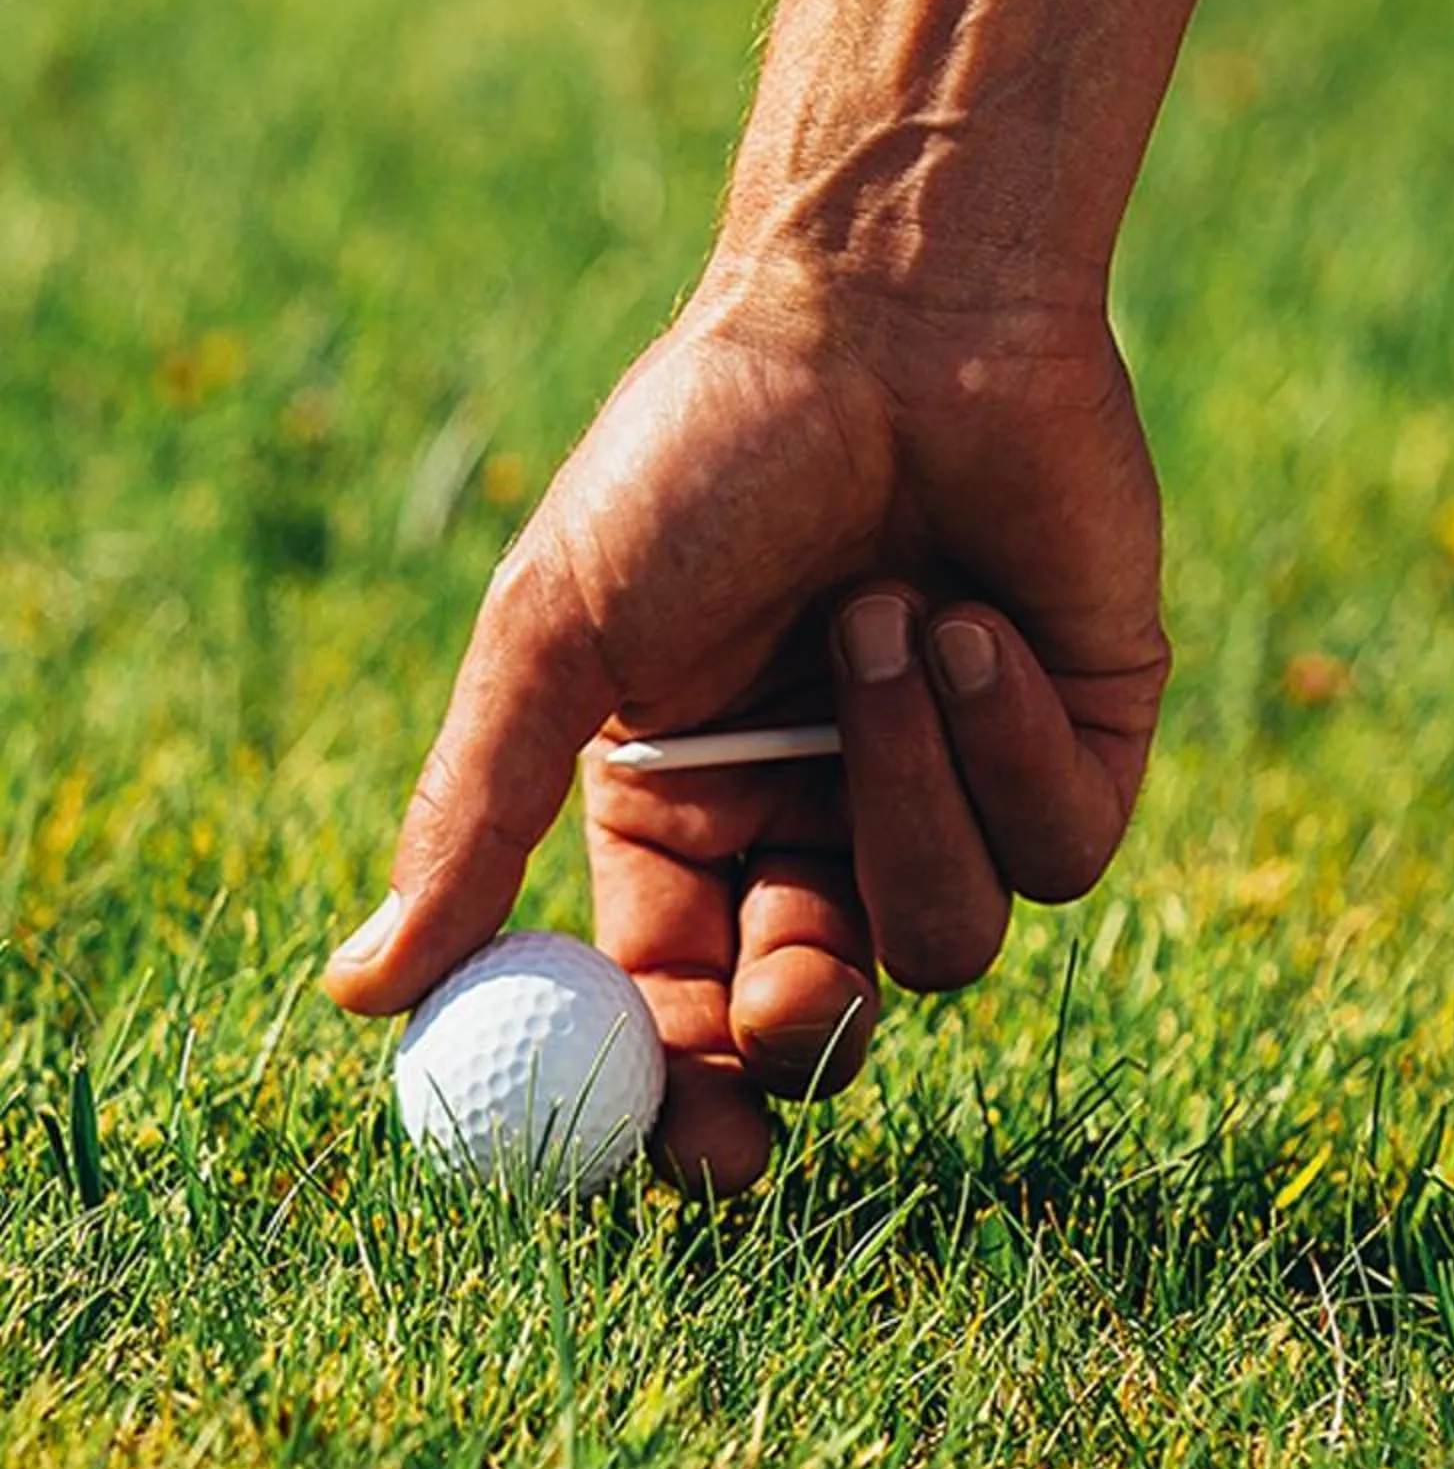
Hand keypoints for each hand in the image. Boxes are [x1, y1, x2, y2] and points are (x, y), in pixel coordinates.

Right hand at [322, 276, 1167, 1190]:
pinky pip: (1059, 847)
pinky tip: (972, 616)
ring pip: (949, 940)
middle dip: (812, 1025)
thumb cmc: (705, 455)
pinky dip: (1005, 742)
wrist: (899, 309)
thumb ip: (476, 823)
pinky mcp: (1080, 748)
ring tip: (883, 616)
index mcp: (686, 816)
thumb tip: (358, 997)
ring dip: (909, 794)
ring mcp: (957, 792)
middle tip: (801, 990)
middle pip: (829, 1021)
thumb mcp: (560, 636)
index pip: (682, 1010)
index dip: (685, 1101)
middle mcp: (822, 822)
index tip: (696, 1158)